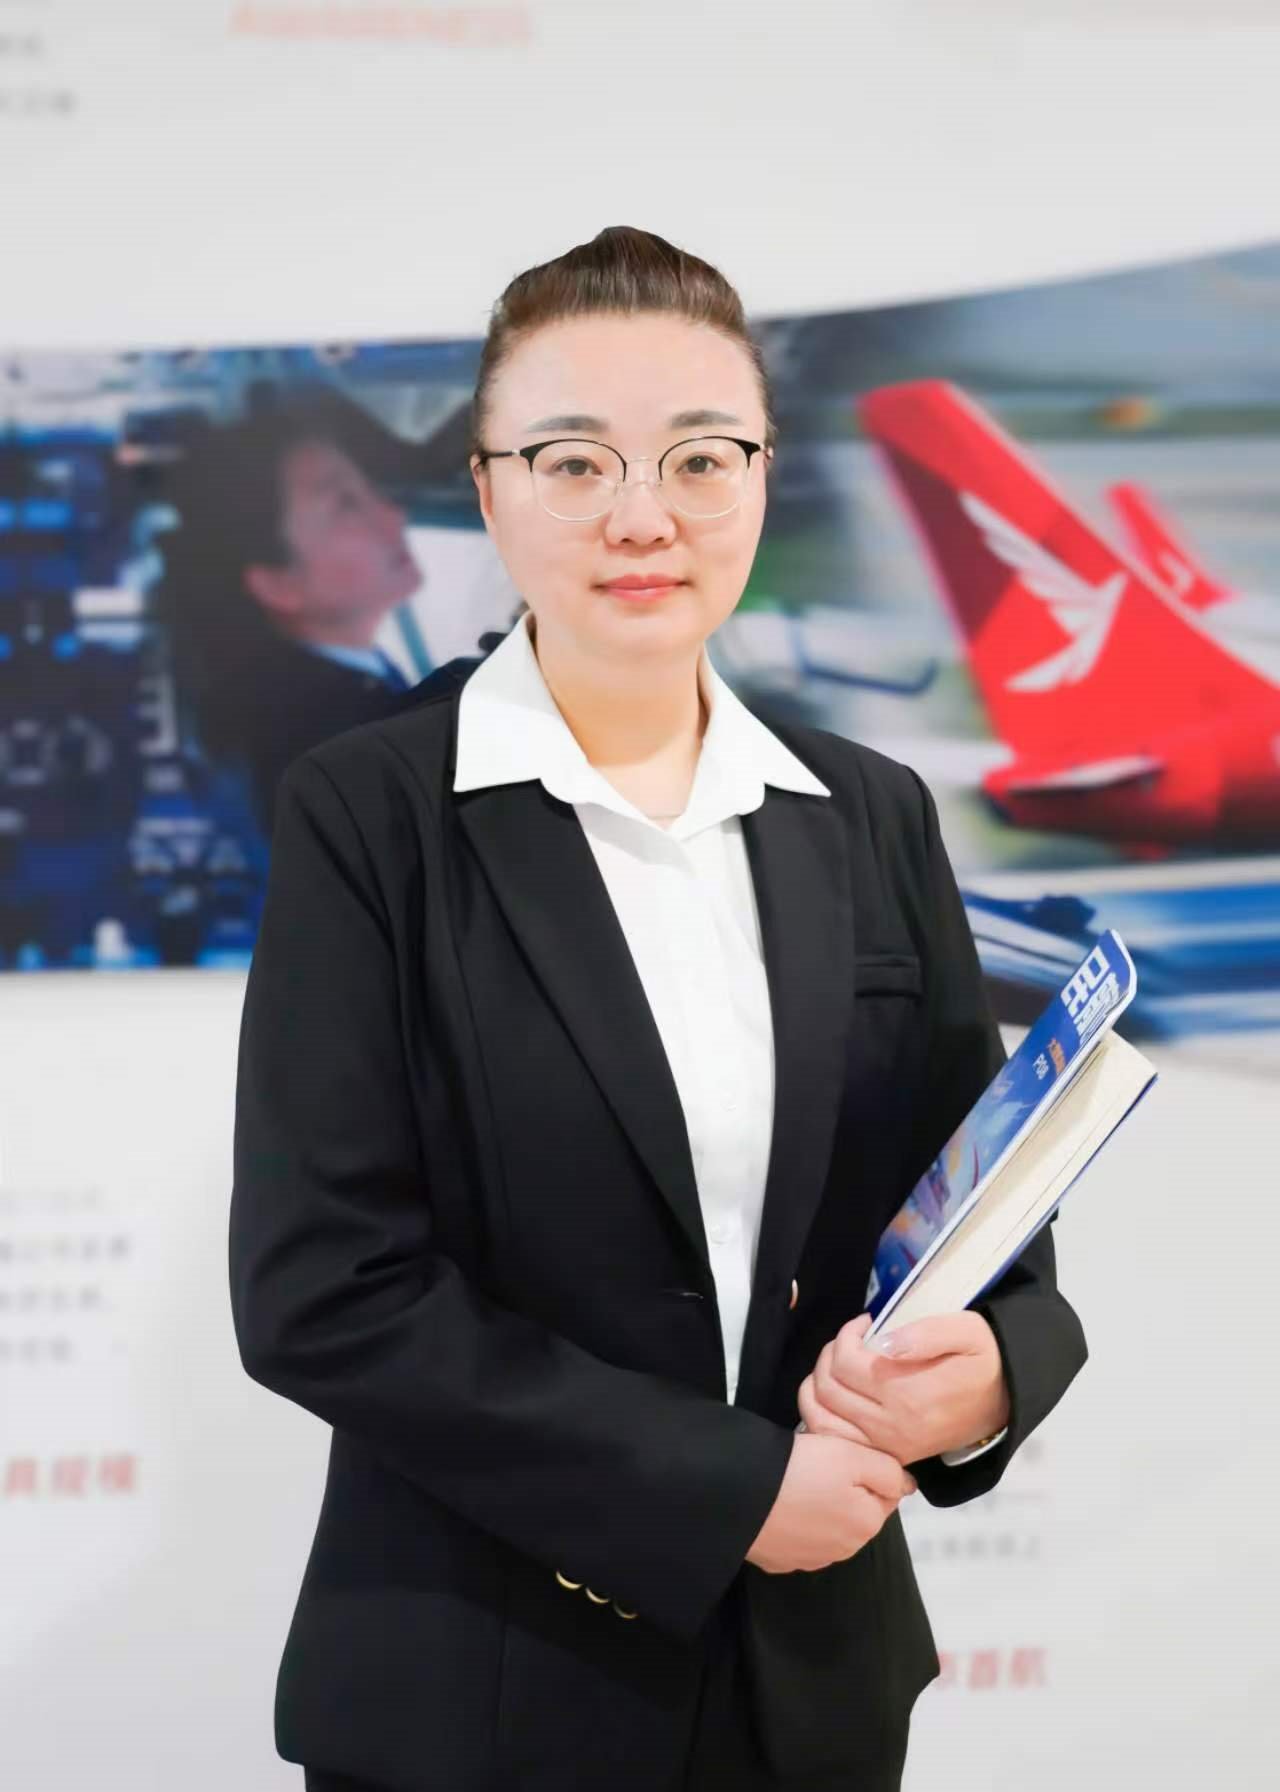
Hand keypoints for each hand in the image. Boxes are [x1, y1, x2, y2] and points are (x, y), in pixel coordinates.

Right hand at [745, 1432, 916, 1574]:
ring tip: (797, 1479)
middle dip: (845, 1488)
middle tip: (819, 1463)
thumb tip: (907, 1485)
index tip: (844, 1453)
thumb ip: (889, 1470)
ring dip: (821, 1505)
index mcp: (866, 1524)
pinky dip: (795, 1521)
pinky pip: (798, 1537)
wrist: (738, 1494)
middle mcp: (844, 1550)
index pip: (886, 1493)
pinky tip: (781, 1501)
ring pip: (828, 1525)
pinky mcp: (780, 1560)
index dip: (868, 1467)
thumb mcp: (854, 1454)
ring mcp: (810, 1559)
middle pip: (857, 1511)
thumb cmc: (798, 1469)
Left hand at [796, 1311, 1009, 1464]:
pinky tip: (836, 1392)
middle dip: (829, 1355)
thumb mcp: (967, 1331)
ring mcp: (889, 1446)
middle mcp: (894, 1427)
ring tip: (840, 1363)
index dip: (845, 1336)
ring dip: (819, 1383)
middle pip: (829, 1389)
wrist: (1006, 1399)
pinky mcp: (889, 1455)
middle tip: (850, 1340)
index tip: (864, 1323)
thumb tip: (881, 1343)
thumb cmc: (983, 1360)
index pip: (846, 1364)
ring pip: (824, 1417)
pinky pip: (837, 1439)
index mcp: (909, 1395)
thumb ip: (925, 1333)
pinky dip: (824, 1414)